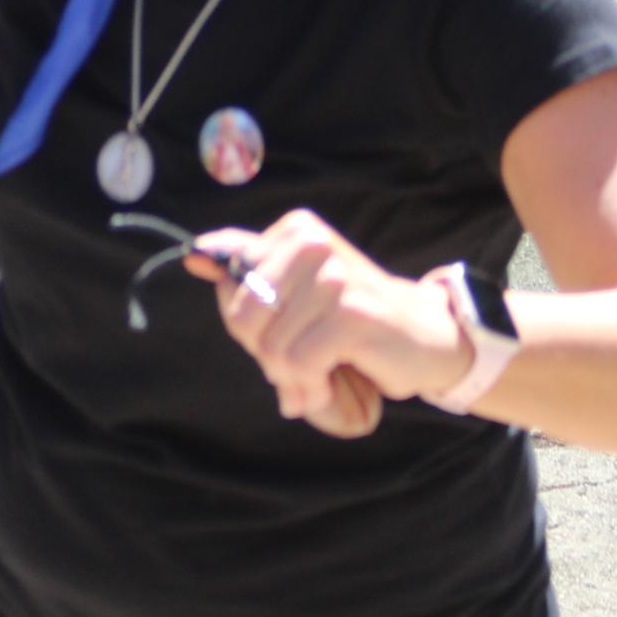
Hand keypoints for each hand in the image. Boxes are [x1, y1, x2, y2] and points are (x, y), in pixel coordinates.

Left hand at [187, 212, 470, 435]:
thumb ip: (247, 266)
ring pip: (272, 347)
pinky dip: (311, 386)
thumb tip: (192, 257)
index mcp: (295, 231)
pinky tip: (330, 381)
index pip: (232, 289)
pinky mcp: (353, 313)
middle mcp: (313, 244)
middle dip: (267, 355)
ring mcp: (334, 276)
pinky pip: (301, 363)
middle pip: (244, 317)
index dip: (251, 327)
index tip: (284, 334)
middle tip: (299, 366)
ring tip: (318, 376)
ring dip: (292, 378)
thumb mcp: (297, 286)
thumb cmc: (352, 317)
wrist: (423, 337)